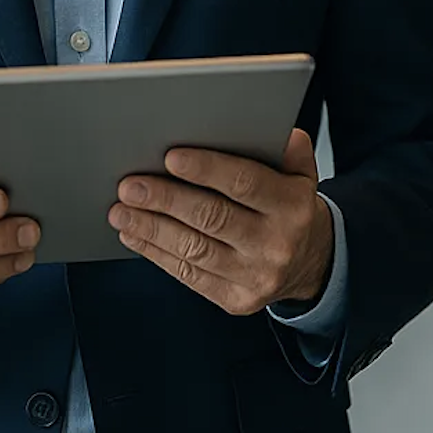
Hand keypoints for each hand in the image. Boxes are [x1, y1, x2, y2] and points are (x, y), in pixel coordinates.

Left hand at [110, 127, 333, 315]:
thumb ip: (291, 151)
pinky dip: (157, 253)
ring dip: (151, 228)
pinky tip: (136, 234)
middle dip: (165, 199)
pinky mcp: (236, 300)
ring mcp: (255, 276)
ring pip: (194, 248)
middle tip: (131, 185)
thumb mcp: (302, 175)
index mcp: (292, 206)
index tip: (171, 157)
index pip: (245, 183)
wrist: (310, 263)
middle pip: (212, 217)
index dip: (207, 169)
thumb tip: (278, 131)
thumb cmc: (293, 210)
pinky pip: (189, 274)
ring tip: (122, 210)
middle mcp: (275, 243)